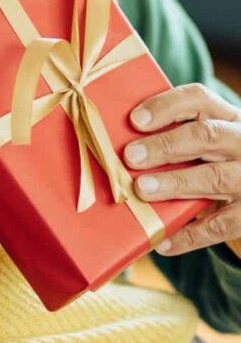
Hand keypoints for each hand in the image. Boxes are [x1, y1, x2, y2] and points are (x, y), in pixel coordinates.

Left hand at [123, 83, 240, 257]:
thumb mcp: (208, 140)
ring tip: (142, 189)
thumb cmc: (217, 161)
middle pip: (206, 136)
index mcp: (227, 117)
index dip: (166, 107)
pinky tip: (162, 242)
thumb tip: (116, 143)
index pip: (199, 99)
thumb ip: (175, 136)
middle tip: (130, 156)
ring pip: (215, 177)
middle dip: (166, 145)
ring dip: (176, 183)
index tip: (134, 120)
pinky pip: (219, 226)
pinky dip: (189, 236)